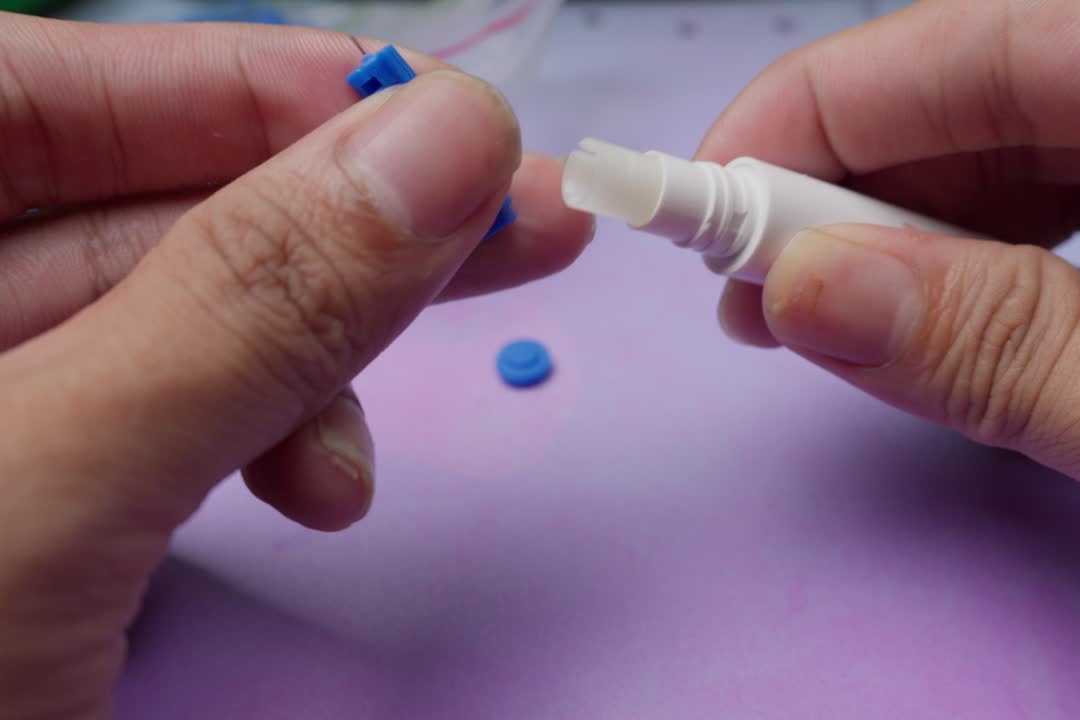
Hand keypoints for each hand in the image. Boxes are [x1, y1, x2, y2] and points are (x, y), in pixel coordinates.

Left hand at [0, 16, 590, 716]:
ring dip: (306, 367)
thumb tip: (446, 141)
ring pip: (171, 318)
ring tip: (362, 463)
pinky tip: (317, 490)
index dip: (257, 85)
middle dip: (333, 228)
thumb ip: (246, 307)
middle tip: (516, 221)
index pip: (52, 83)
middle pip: (136, 200)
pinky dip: (265, 438)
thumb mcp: (36, 501)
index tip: (440, 116)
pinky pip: (168, 414)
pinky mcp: (28, 489)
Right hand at [699, 0, 1079, 659]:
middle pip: (1028, 93)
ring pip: (1056, 164)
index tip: (710, 189)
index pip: (1024, 35)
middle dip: (862, 180)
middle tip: (740, 273)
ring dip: (917, 236)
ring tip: (804, 308)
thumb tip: (805, 286)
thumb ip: (1015, 357)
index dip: (836, 105)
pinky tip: (918, 322)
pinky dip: (1001, 285)